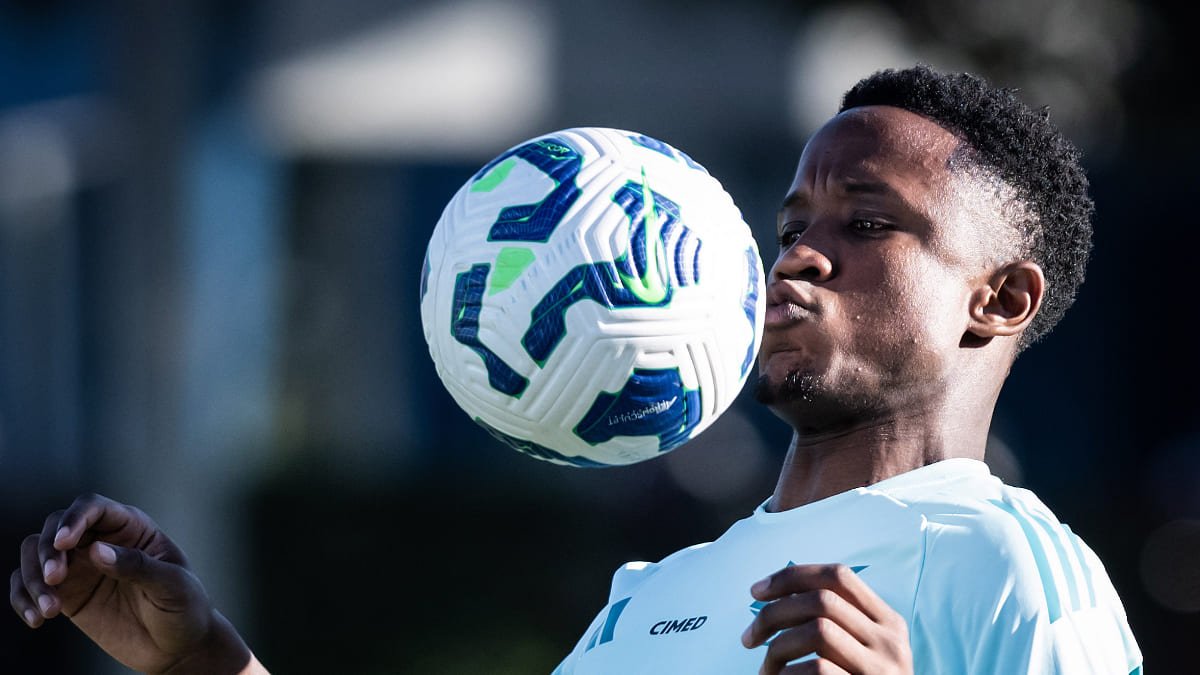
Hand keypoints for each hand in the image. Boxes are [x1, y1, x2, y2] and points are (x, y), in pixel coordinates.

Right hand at [9, 493, 262, 674]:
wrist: (178, 646)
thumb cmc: (185, 607)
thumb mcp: (172, 585)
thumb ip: (137, 566)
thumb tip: (97, 550)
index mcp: (131, 527)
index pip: (93, 507)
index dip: (75, 518)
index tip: (63, 543)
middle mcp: (101, 540)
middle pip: (56, 526)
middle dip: (47, 549)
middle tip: (55, 579)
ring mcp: (81, 567)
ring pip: (35, 553)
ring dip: (32, 577)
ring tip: (48, 610)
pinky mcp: (67, 595)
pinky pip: (30, 586)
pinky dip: (23, 598)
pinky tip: (36, 619)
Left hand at [740, 563, 911, 674]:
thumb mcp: (860, 651)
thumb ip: (835, 622)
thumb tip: (776, 593)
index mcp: (888, 622)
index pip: (838, 576)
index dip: (792, 576)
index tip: (756, 591)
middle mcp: (891, 642)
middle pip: (821, 601)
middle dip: (774, 614)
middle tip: (748, 638)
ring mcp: (881, 670)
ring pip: (817, 631)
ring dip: (778, 648)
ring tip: (766, 671)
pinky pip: (817, 669)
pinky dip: (788, 674)